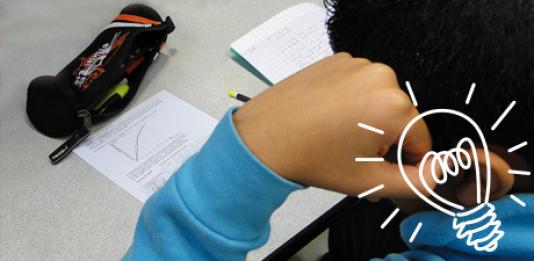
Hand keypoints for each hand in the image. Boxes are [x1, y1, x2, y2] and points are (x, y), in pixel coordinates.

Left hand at [233, 53, 432, 197]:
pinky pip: (359, 84)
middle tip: (352, 153)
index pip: (420, 140)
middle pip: (400, 118)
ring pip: (380, 100)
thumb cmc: (311, 158)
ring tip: (338, 134)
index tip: (376, 165)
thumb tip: (441, 168)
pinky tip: (330, 115)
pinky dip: (352, 100)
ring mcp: (357, 64)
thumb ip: (417, 182)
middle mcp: (381, 77)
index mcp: (394, 106)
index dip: (402, 160)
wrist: (264, 138)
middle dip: (383, 139)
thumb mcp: (369, 182)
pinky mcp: (338, 60)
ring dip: (368, 118)